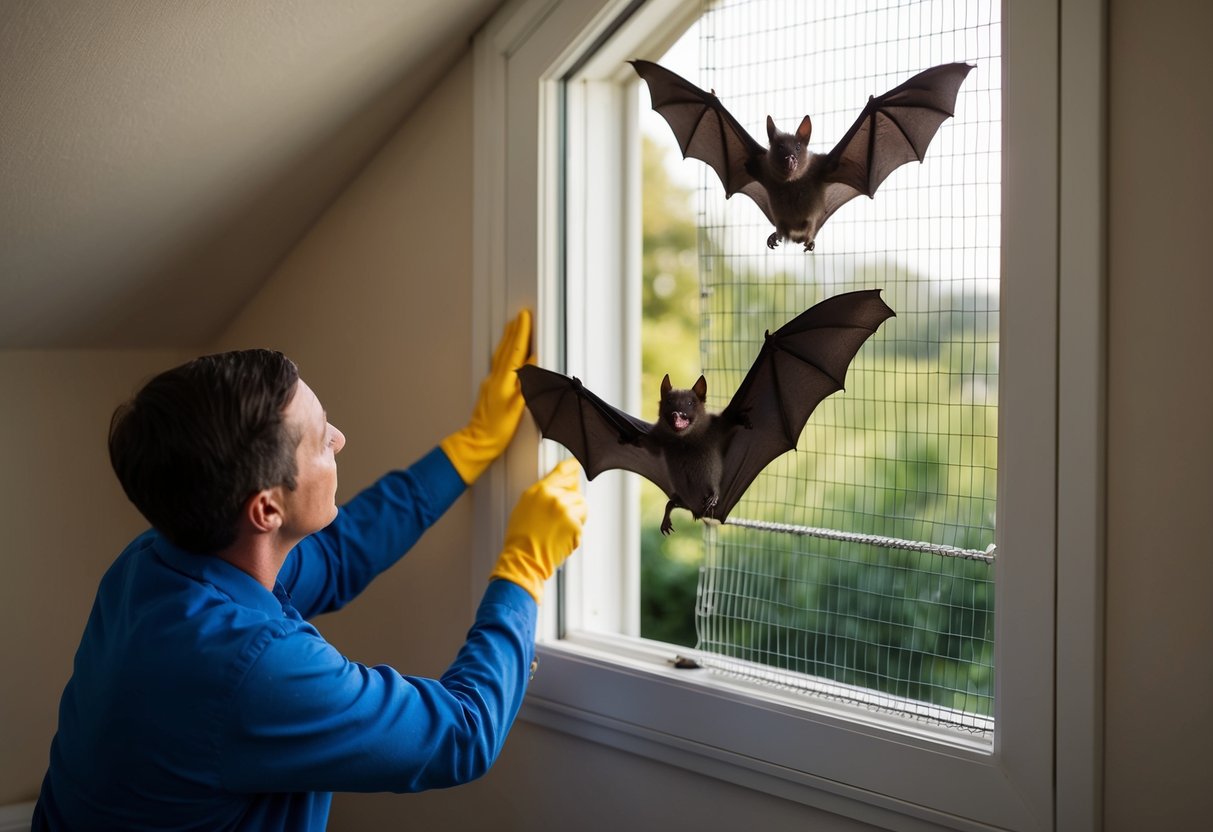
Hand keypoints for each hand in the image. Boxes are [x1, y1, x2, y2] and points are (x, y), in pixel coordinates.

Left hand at [440, 310, 532, 483]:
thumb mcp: (517, 408)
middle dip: (515, 331)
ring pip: (500, 355)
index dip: (521, 333)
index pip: (514, 352)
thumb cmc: (497, 430)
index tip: (525, 318)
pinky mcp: (490, 389)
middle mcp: (494, 379)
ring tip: (514, 327)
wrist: (478, 442)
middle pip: (506, 349)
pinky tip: (507, 353)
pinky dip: (505, 353)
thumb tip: (533, 363)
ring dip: (508, 339)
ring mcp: (491, 383)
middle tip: (521, 316)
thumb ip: (526, 383)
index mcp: (502, 382)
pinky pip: (499, 364)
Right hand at [489, 459, 586, 602]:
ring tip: (560, 532)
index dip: (573, 468)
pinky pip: (582, 525)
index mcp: (538, 491)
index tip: (578, 466)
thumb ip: (542, 496)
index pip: (561, 471)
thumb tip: (560, 489)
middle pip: (576, 493)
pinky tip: (560, 541)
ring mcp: (563, 509)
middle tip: (560, 524)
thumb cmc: (521, 540)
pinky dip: (575, 535)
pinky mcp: (573, 524)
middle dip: (573, 507)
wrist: (523, 560)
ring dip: (576, 519)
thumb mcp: (524, 509)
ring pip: (582, 507)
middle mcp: (551, 496)